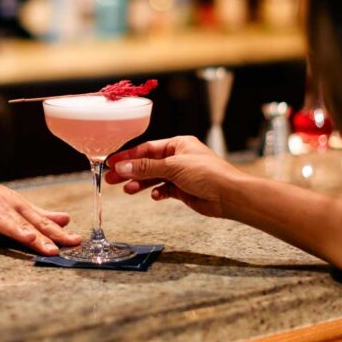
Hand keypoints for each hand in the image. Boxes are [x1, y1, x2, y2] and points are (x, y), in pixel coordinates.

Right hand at [0, 159, 80, 255]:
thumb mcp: (15, 203)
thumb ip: (39, 214)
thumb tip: (66, 220)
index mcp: (17, 206)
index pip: (40, 221)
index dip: (57, 232)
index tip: (75, 241)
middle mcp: (3, 206)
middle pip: (23, 223)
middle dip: (39, 235)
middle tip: (55, 249)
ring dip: (13, 227)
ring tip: (27, 237)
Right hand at [106, 135, 245, 218]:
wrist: (229, 195)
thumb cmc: (209, 174)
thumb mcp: (173, 167)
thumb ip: (147, 167)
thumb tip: (124, 166)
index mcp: (178, 144)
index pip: (147, 149)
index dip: (129, 156)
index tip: (112, 162)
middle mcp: (178, 158)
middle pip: (148, 163)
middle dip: (130, 171)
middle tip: (112, 178)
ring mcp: (180, 174)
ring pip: (154, 177)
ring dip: (140, 183)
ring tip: (127, 190)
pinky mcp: (183, 189)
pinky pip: (164, 189)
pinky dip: (157, 192)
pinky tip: (154, 196)